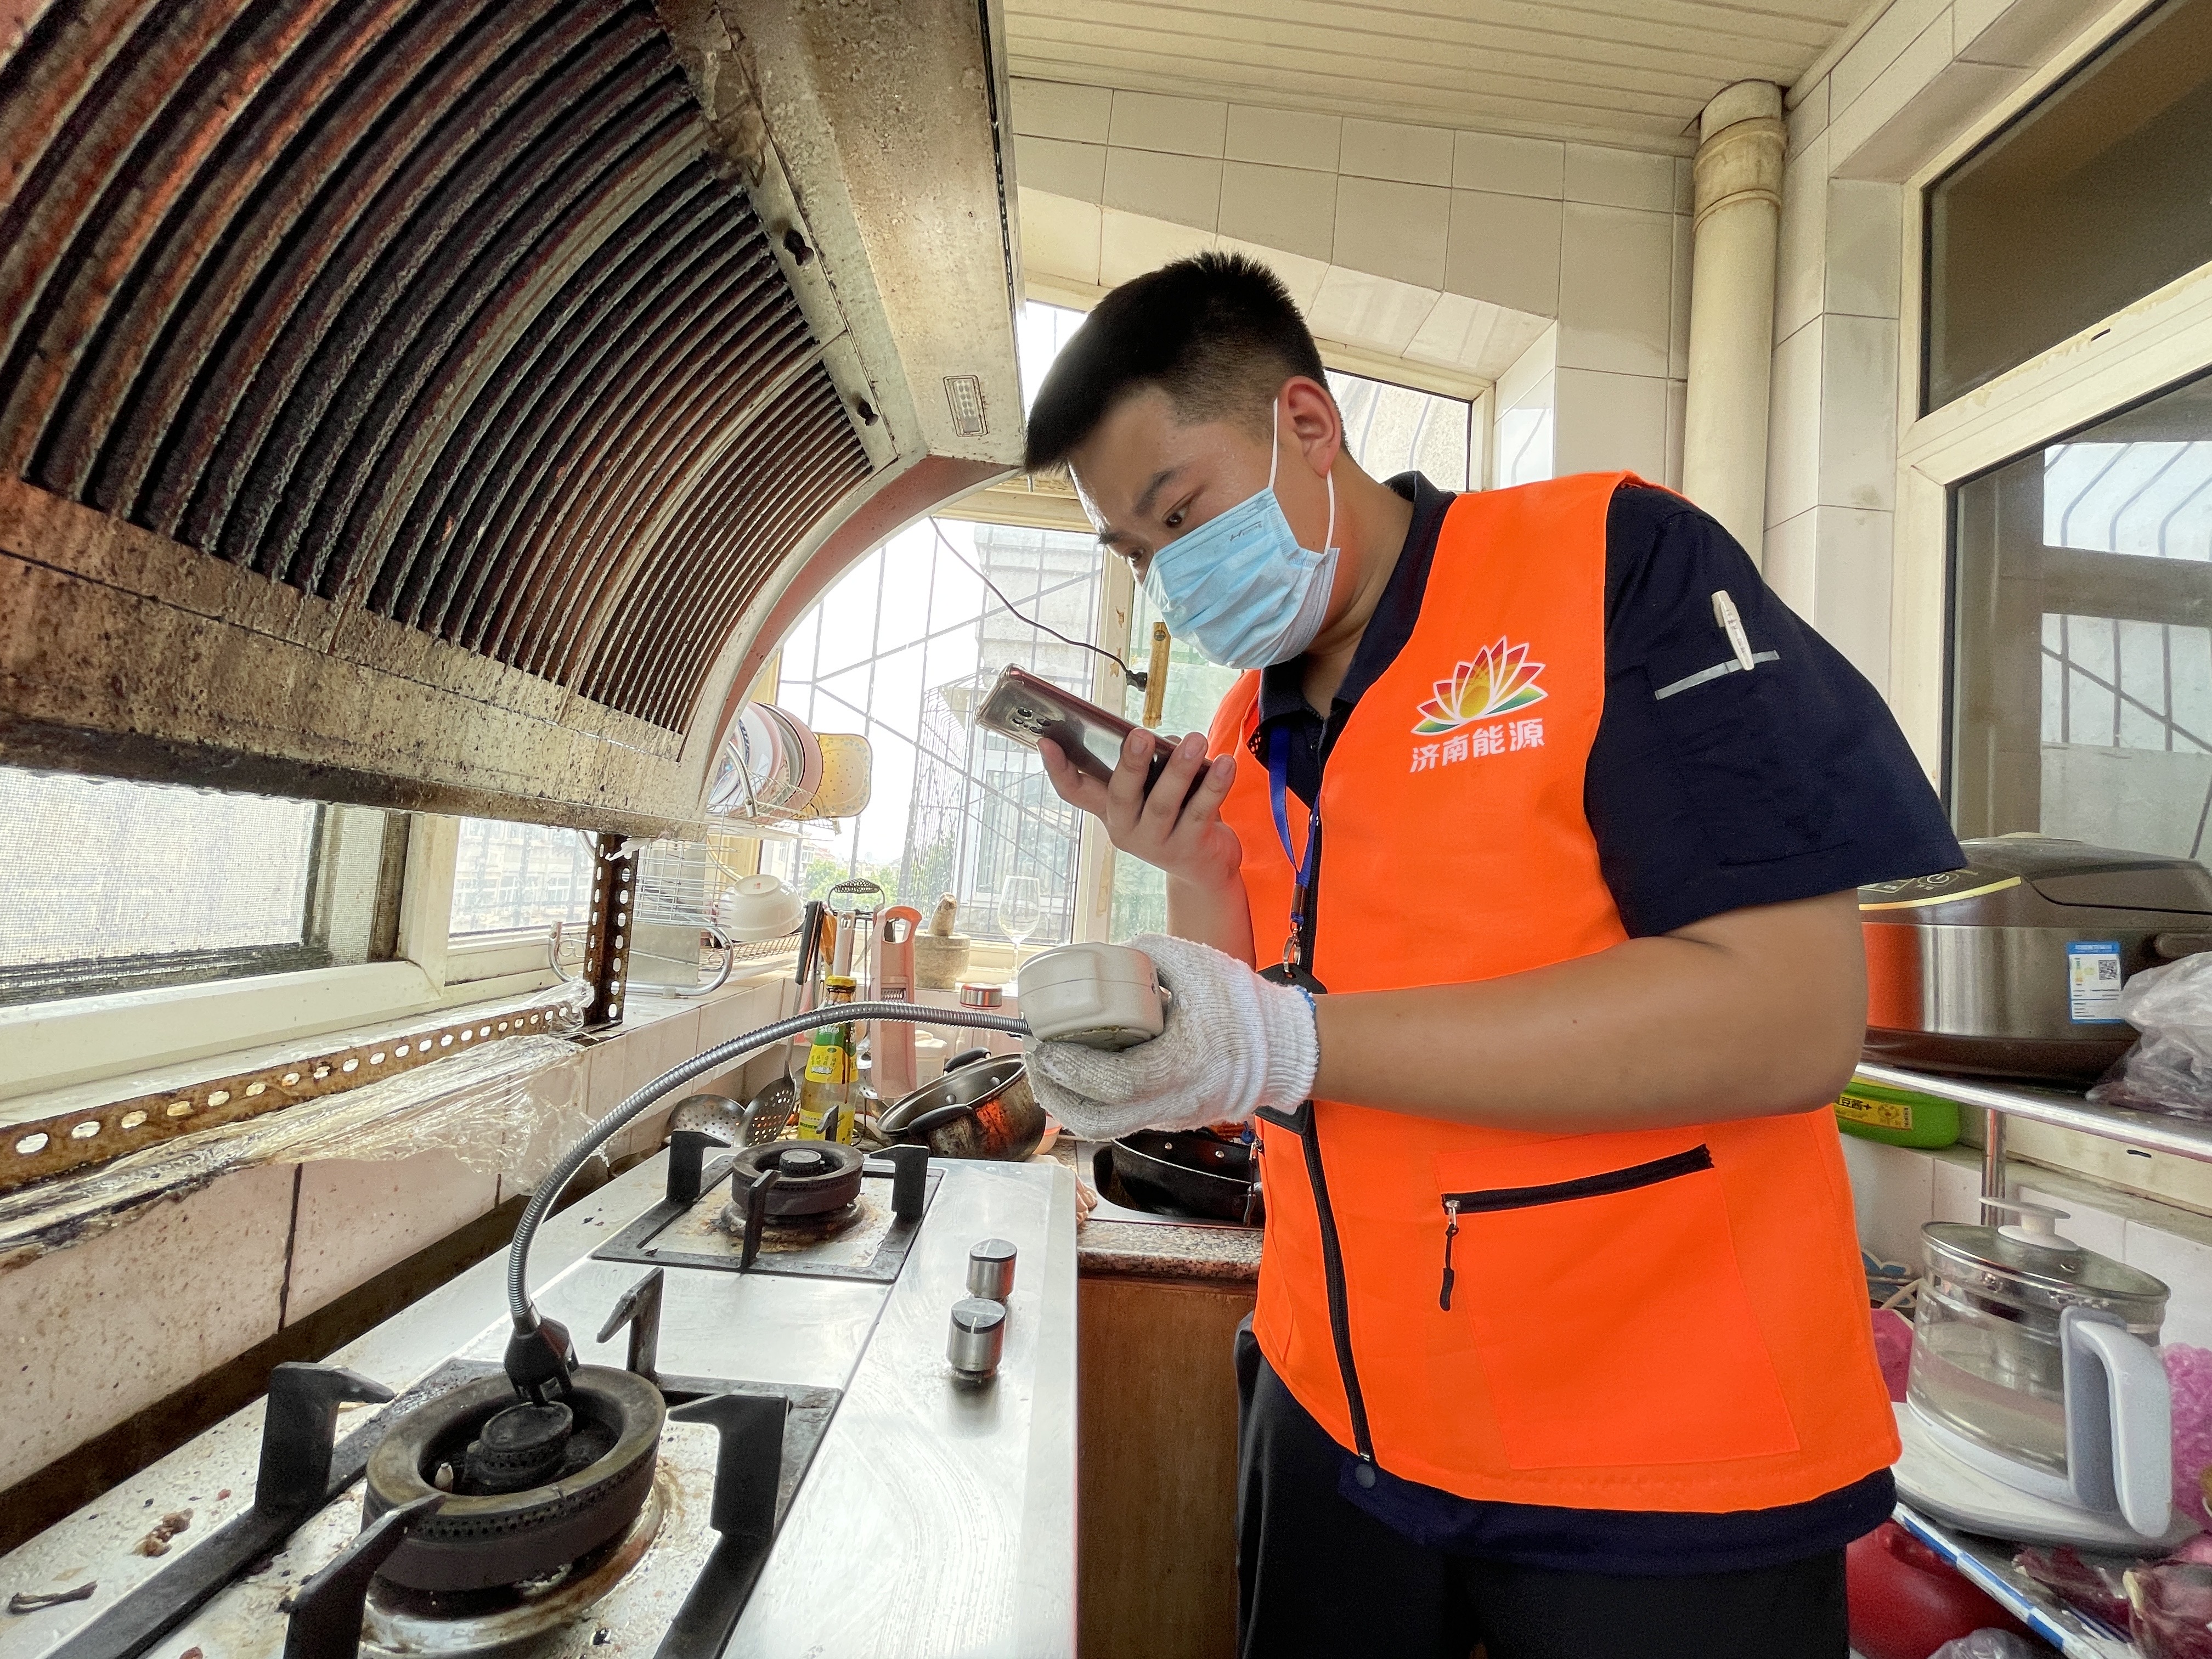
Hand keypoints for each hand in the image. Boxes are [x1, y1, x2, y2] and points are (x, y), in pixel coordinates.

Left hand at [1022, 933, 1317, 1139]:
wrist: (1285, 1050)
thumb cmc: (1244, 1007)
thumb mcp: (1196, 964)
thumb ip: (1147, 953)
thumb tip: (1107, 954)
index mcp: (1182, 1066)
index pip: (1112, 1082)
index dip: (1070, 1068)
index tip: (1042, 1045)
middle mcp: (1173, 1101)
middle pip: (1097, 1120)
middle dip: (1054, 1093)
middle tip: (1035, 1059)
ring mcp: (1171, 1115)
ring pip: (1105, 1126)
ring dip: (1068, 1101)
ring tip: (1048, 1068)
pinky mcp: (1171, 1117)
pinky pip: (1121, 1118)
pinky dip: (1092, 1101)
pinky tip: (1079, 1072)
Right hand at [1039, 727, 1240, 889]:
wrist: (1205, 870)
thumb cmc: (1178, 816)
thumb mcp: (1159, 790)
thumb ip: (1158, 764)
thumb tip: (1171, 742)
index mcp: (1111, 812)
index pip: (1076, 792)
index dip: (1059, 770)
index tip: (1045, 741)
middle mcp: (1126, 830)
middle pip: (1122, 795)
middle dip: (1131, 764)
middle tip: (1140, 734)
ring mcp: (1156, 844)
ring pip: (1163, 803)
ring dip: (1180, 770)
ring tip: (1195, 739)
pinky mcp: (1189, 850)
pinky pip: (1201, 813)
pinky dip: (1214, 786)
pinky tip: (1225, 764)